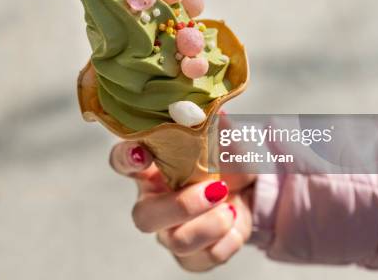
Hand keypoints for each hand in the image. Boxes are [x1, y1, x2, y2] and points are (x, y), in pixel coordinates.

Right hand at [109, 139, 255, 271]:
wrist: (255, 191)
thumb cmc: (228, 161)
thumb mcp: (229, 139)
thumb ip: (220, 130)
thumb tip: (214, 119)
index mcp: (153, 166)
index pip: (122, 161)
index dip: (126, 159)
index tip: (142, 154)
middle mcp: (154, 201)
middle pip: (144, 216)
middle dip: (181, 206)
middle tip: (215, 190)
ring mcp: (171, 231)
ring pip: (176, 242)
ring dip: (210, 225)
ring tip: (231, 208)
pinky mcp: (193, 256)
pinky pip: (204, 259)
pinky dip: (228, 239)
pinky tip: (236, 221)